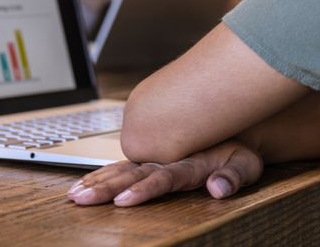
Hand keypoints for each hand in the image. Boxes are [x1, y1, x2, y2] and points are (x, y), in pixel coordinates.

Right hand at [67, 140, 262, 206]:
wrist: (233, 118)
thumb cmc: (240, 148)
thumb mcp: (246, 164)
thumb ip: (232, 177)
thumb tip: (217, 189)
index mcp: (187, 163)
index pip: (161, 179)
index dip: (142, 190)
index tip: (122, 201)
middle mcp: (166, 158)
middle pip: (131, 174)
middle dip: (105, 187)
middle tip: (81, 200)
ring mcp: (155, 156)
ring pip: (121, 168)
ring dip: (97, 181)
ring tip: (74, 194)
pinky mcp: (150, 157)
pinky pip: (122, 165)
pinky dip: (101, 173)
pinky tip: (83, 183)